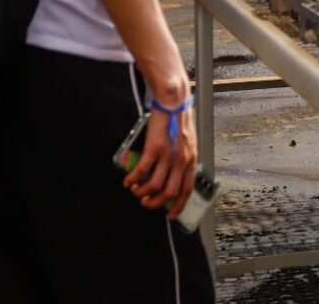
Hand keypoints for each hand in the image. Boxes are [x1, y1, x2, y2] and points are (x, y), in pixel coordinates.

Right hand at [124, 99, 196, 218]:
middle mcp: (182, 160)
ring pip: (154, 186)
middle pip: (169, 192)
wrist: (174, 102)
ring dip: (142, 193)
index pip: (187, 189)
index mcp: (191, 160)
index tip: (171, 216)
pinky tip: (127, 181)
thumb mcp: (187, 143)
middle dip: (156, 203)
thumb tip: (169, 175)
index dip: (179, 205)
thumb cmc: (178, 121)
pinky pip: (142, 171)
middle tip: (146, 203)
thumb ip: (181, 158)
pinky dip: (132, 180)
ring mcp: (169, 155)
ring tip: (135, 191)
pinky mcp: (155, 148)